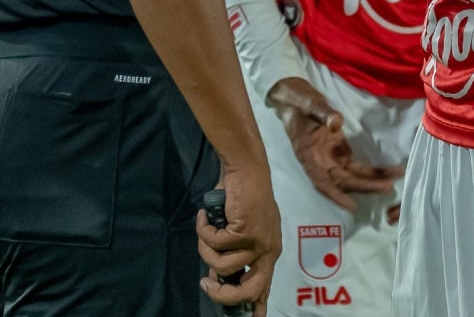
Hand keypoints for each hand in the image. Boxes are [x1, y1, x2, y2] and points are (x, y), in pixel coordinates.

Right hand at [196, 159, 281, 313]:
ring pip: (222, 266)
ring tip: (205, 230)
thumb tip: (216, 278)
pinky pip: (214, 243)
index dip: (255, 308)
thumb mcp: (241, 232)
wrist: (247, 170)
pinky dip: (204, 229)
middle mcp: (268, 251)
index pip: (264, 289)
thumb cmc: (242, 199)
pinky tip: (205, 216)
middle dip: (222, 294)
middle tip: (205, 284)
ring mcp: (259, 242)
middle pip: (248, 291)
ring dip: (205, 249)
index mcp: (269, 253)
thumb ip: (233, 254)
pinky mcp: (246, 231)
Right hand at [268, 77, 401, 211]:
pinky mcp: (339, 150)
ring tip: (393, 180)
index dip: (336, 195)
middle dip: (365, 186)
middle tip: (387, 187)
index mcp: (308, 154)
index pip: (322, 181)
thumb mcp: (309, 103)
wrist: (294, 96)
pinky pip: (355, 165)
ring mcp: (330, 156)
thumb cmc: (298, 100)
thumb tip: (336, 122)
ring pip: (352, 175)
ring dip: (371, 180)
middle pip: (343, 180)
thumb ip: (322, 113)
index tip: (352, 206)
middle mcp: (319, 160)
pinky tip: (385, 173)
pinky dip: (369, 171)